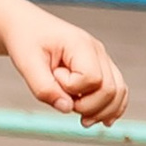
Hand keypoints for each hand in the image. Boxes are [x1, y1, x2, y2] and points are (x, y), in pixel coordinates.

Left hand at [1, 6, 126, 128]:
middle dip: (87, 106)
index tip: (53, 77)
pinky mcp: (101, 68)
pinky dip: (111, 108)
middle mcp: (97, 50)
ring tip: (81, 119)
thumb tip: (67, 108)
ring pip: (119, 93)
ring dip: (101, 112)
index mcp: (80, 44)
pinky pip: (118, 91)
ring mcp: (102, 59)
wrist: (27, 26)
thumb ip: (44, 88)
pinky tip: (98, 119)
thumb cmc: (26, 40)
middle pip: (110, 89)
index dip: (71, 88)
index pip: (91, 78)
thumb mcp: (26, 63)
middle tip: (63, 100)